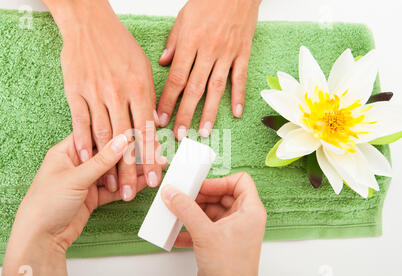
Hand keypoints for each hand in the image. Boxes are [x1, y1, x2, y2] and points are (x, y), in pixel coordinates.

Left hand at [0, 133, 165, 275]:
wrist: (41, 238)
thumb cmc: (46, 204)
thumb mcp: (75, 178)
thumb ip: (102, 160)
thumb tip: (122, 140)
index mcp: (66, 151)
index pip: (96, 136)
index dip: (117, 133)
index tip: (138, 132)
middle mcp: (77, 163)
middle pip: (108, 154)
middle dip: (131, 155)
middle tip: (153, 152)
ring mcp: (85, 180)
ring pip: (114, 172)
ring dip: (133, 171)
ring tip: (155, 167)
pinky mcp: (92, 197)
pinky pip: (114, 188)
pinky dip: (128, 186)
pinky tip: (144, 182)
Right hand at [43, 0, 161, 199]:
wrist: (88, 23)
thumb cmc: (119, 45)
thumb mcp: (143, 68)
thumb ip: (149, 98)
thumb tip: (156, 124)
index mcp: (139, 87)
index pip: (147, 130)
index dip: (150, 157)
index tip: (154, 178)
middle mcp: (118, 93)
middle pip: (125, 140)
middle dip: (129, 170)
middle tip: (130, 194)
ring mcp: (94, 93)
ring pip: (102, 136)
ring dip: (106, 164)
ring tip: (110, 186)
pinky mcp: (75, 92)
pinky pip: (79, 122)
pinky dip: (82, 143)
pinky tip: (86, 162)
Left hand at [157, 0, 260, 139]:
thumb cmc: (209, 0)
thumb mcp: (184, 16)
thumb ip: (174, 42)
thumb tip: (164, 62)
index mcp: (190, 42)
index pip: (176, 77)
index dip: (167, 100)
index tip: (160, 118)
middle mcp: (208, 51)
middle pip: (194, 88)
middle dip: (185, 114)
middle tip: (179, 134)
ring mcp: (227, 53)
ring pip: (216, 88)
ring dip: (209, 112)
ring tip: (204, 132)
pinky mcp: (243, 53)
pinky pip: (240, 77)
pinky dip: (239, 96)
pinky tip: (236, 113)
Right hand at [161, 172, 266, 275]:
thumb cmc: (232, 270)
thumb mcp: (205, 233)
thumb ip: (186, 210)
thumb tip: (173, 193)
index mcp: (250, 211)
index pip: (240, 181)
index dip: (219, 181)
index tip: (200, 185)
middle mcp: (242, 219)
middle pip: (220, 195)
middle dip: (200, 196)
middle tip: (182, 196)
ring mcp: (230, 231)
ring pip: (209, 211)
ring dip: (191, 212)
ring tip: (175, 212)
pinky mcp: (218, 242)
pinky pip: (203, 227)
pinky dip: (189, 228)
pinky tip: (176, 232)